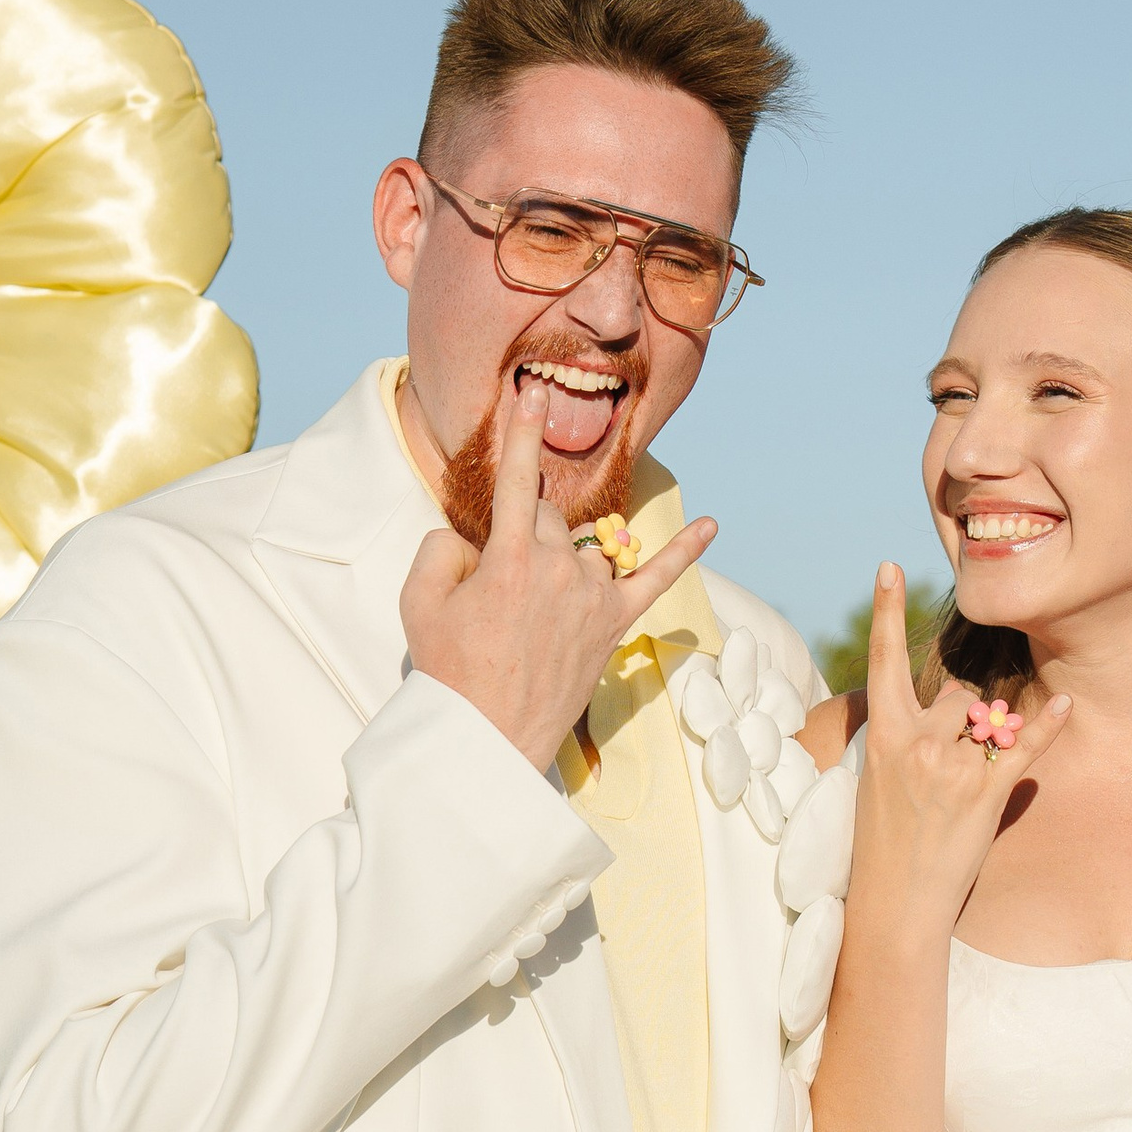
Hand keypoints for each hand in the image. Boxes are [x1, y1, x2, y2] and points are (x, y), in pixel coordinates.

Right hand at [400, 379, 714, 770]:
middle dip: (525, 535)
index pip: (517, 480)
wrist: (486, 739)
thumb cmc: (448, 671)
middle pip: (548, 518)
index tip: (531, 393)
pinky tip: (712, 525)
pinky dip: (684, 552)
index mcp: (509, 556)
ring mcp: (593, 595)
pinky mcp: (614, 623)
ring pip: (583, 548)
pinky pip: (656, 580)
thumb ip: (440, 550)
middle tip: (497, 588)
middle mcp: (558, 567)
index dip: (521, 433)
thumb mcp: (419, 603)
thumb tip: (471, 540)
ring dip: (561, 561)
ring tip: (531, 611)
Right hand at [848, 564, 1068, 945]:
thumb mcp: (881, 776)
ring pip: (986, 721)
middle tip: (944, 772)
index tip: (891, 566)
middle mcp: (917, 743)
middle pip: (958, 695)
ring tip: (959, 791)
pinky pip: (1022, 750)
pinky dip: (1045, 730)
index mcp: (885, 736)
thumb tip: (958, 701)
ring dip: (986, 742)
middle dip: (964, 719)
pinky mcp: (984, 794)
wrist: (895, 901)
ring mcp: (952, 768)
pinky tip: (1064, 708)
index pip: (883, 660)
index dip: (887, 610)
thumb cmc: (886, 838)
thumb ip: (913, 731)